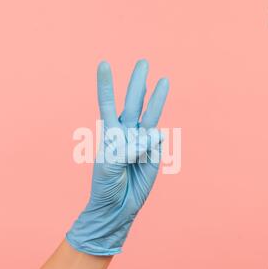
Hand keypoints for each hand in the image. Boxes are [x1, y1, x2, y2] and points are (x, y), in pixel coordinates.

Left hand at [66, 60, 169, 254]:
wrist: (117, 206)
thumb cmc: (106, 185)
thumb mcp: (110, 165)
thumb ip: (128, 148)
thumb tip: (154, 134)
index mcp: (109, 133)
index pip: (107, 103)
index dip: (106, 84)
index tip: (103, 63)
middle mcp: (126, 133)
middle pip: (133, 102)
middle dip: (137, 82)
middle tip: (143, 62)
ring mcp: (142, 142)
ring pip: (150, 115)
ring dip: (156, 98)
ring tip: (164, 79)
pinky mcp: (154, 154)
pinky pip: (157, 142)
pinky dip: (152, 144)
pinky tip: (146, 154)